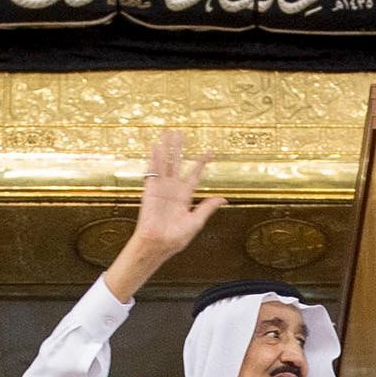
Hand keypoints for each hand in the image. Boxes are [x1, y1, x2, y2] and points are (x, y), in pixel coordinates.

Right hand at [104, 131, 224, 301]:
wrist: (158, 244)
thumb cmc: (175, 238)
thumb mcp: (196, 222)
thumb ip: (207, 207)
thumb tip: (224, 199)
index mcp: (185, 197)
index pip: (194, 175)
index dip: (201, 163)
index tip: (210, 152)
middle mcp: (173, 189)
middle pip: (177, 163)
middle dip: (179, 148)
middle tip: (180, 133)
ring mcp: (161, 187)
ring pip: (166, 162)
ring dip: (167, 148)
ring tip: (169, 133)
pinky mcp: (151, 189)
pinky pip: (153, 170)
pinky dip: (155, 158)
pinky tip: (157, 145)